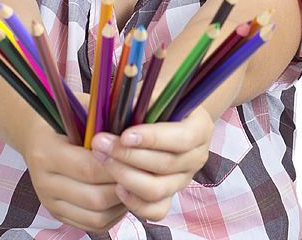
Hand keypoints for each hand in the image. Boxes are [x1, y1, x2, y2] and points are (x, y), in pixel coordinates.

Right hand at [22, 94, 127, 232]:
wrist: (36, 136)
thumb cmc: (65, 119)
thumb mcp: (81, 110)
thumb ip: (105, 118)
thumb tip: (140, 120)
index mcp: (46, 153)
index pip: (89, 168)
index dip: (117, 165)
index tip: (137, 155)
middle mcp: (44, 183)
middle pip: (94, 198)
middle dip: (123, 187)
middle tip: (142, 173)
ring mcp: (50, 202)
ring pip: (96, 216)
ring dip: (121, 203)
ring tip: (135, 184)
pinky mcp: (58, 214)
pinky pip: (92, 224)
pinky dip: (113, 214)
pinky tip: (122, 196)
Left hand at [90, 105, 214, 220]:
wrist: (163, 115)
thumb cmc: (155, 100)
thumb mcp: (153, 91)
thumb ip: (144, 98)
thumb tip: (126, 104)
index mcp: (200, 128)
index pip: (182, 138)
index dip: (154, 138)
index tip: (125, 135)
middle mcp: (197, 157)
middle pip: (165, 165)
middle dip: (128, 156)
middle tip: (100, 144)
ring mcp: (184, 180)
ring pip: (158, 190)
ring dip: (126, 176)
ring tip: (103, 160)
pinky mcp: (170, 196)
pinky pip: (155, 211)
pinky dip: (135, 203)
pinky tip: (117, 186)